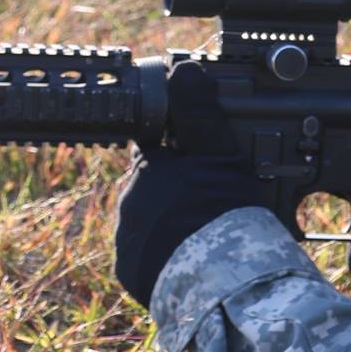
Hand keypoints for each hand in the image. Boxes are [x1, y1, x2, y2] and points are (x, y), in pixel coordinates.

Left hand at [112, 62, 264, 307]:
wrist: (220, 282)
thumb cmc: (224, 214)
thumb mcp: (221, 156)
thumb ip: (200, 115)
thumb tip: (184, 69)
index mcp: (149, 168)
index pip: (156, 145)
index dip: (179, 147)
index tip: (198, 155)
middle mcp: (129, 199)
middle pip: (154, 183)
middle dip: (177, 187)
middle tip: (214, 199)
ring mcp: (127, 237)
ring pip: (150, 218)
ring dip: (173, 221)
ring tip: (209, 231)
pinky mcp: (130, 270)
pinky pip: (147, 254)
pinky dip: (167, 252)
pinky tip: (194, 255)